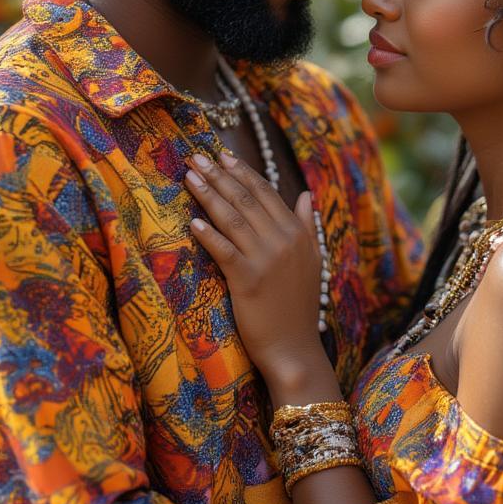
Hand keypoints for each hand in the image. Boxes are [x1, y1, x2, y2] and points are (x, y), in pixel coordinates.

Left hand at [185, 152, 325, 384]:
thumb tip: (306, 194)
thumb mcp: (312, 260)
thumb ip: (306, 225)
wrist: (294, 348)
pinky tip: (193, 221)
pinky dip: (209, 234)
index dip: (242, 171)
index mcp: (298, 232)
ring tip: (190, 176)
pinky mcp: (249, 280)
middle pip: (246, 199)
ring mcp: (267, 259)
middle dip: (220, 175)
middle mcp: (284, 240)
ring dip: (210, 195)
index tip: (222, 155)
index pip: (266, 192)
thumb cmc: (297, 306)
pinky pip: (225, 250)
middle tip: (196, 156)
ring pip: (233, 218)